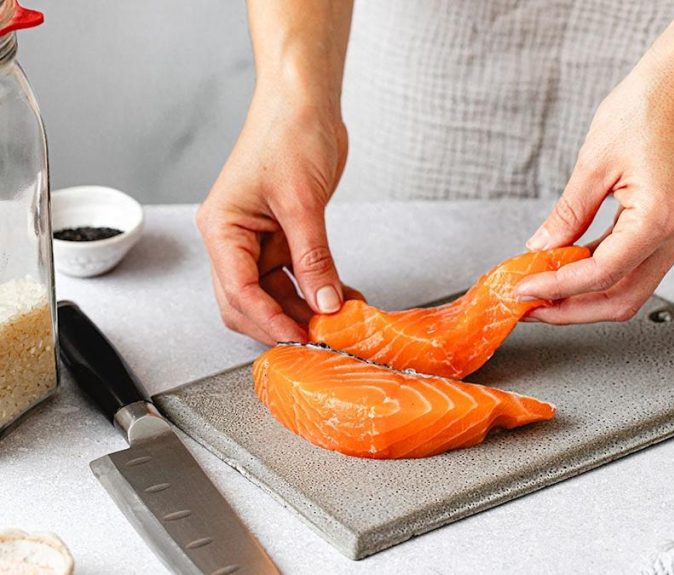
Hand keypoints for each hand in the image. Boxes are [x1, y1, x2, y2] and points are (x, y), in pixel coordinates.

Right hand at [197, 88, 361, 344]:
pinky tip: (343, 298)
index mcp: (222, 229)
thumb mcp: (302, 202)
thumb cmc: (288, 133)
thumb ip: (314, 258)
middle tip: (319, 338)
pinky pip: (298, 275)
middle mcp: (235, 239)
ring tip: (338, 321)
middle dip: (282, 321)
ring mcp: (259, 240)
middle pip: (248, 302)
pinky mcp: (284, 236)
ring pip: (276, 293)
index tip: (301, 339)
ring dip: (305, 309)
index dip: (269, 321)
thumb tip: (325, 305)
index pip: (239, 291)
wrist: (305, 100)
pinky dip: (318, 289)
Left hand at [515, 52, 673, 322]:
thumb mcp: (593, 164)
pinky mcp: (668, 228)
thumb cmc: (649, 108)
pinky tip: (566, 270)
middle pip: (619, 300)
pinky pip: (631, 267)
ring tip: (541, 291)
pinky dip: (596, 275)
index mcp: (659, 218)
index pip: (601, 275)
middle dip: (570, 310)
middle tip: (530, 307)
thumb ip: (567, 215)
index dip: (556, 289)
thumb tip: (541, 248)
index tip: (524, 290)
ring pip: (627, 290)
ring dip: (582, 297)